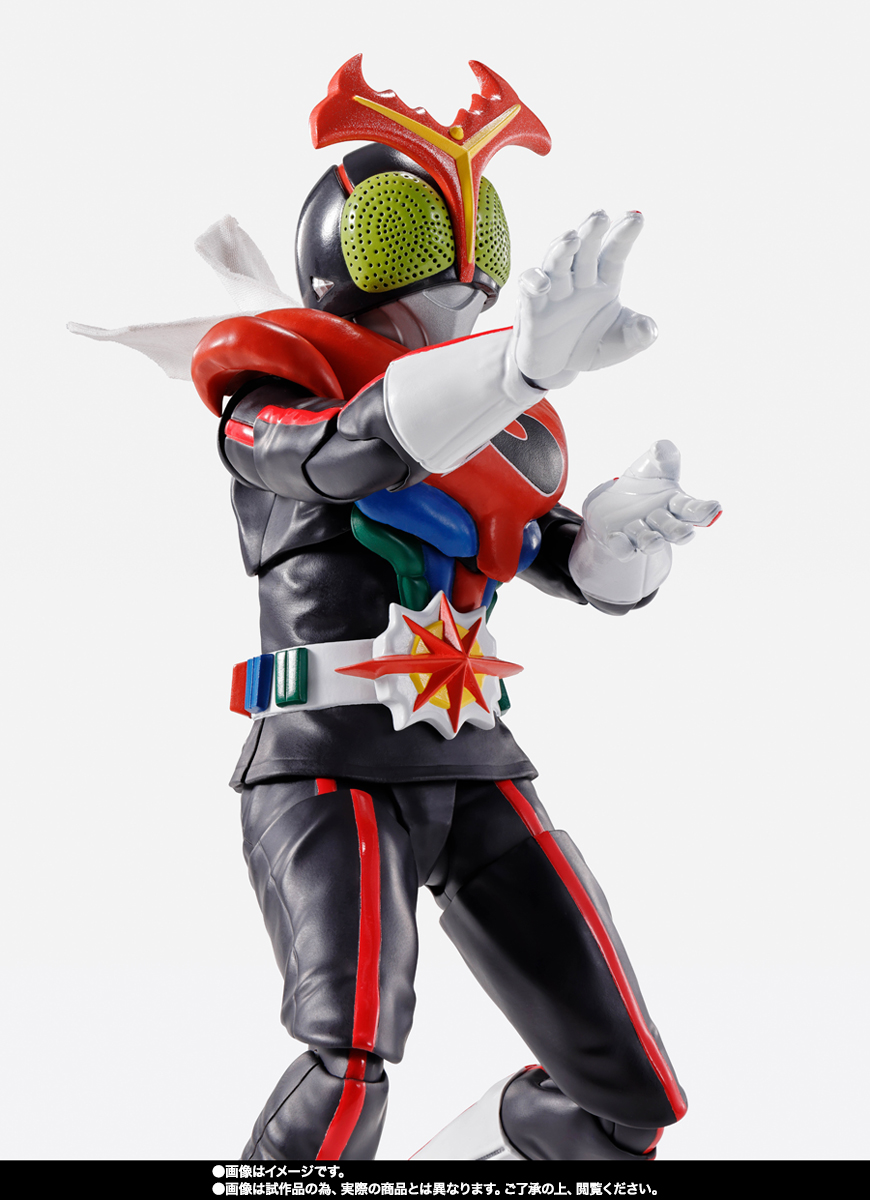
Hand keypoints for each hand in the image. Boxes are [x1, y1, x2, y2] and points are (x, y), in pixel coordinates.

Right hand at [514, 212, 656, 389]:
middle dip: (591, 232)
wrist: (557, 368)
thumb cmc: (590, 346)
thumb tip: (650, 329)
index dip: (623, 235)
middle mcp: (579, 281)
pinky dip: (533, 283)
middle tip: (600, 215)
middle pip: (585, 250)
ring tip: (572, 238)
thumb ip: (637, 336)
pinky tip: (542, 282)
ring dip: (562, 249)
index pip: (614, 253)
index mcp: (605, 282)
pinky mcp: (533, 309)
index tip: (636, 217)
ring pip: (556, 263)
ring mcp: (555, 292)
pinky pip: (530, 291)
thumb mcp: (620, 345)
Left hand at [568, 441, 720, 605]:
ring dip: (651, 542)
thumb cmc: (644, 484)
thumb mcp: (652, 467)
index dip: (703, 510)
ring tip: (654, 540)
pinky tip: (619, 540)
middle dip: (678, 532)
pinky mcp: (619, 542)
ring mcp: (640, 534)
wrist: (614, 504)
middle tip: (685, 533)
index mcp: (675, 504)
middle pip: (672, 530)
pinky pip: (622, 548)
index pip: (692, 508)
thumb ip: (663, 458)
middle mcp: (661, 523)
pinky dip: (621, 546)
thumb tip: (661, 446)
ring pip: (648, 541)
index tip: (714, 508)